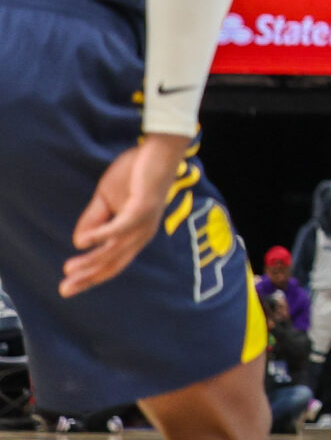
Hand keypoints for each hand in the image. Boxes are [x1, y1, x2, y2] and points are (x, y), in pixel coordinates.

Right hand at [62, 134, 188, 297]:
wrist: (157, 150)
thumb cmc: (135, 173)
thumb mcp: (106, 199)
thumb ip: (94, 220)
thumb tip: (79, 242)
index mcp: (135, 234)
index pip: (112, 263)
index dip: (90, 277)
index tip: (67, 288)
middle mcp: (143, 233)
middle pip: (114, 263)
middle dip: (88, 277)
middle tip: (64, 290)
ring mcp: (145, 222)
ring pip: (115, 248)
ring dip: (91, 260)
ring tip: (69, 268)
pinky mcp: (144, 206)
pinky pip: (122, 225)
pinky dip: (103, 234)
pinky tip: (85, 242)